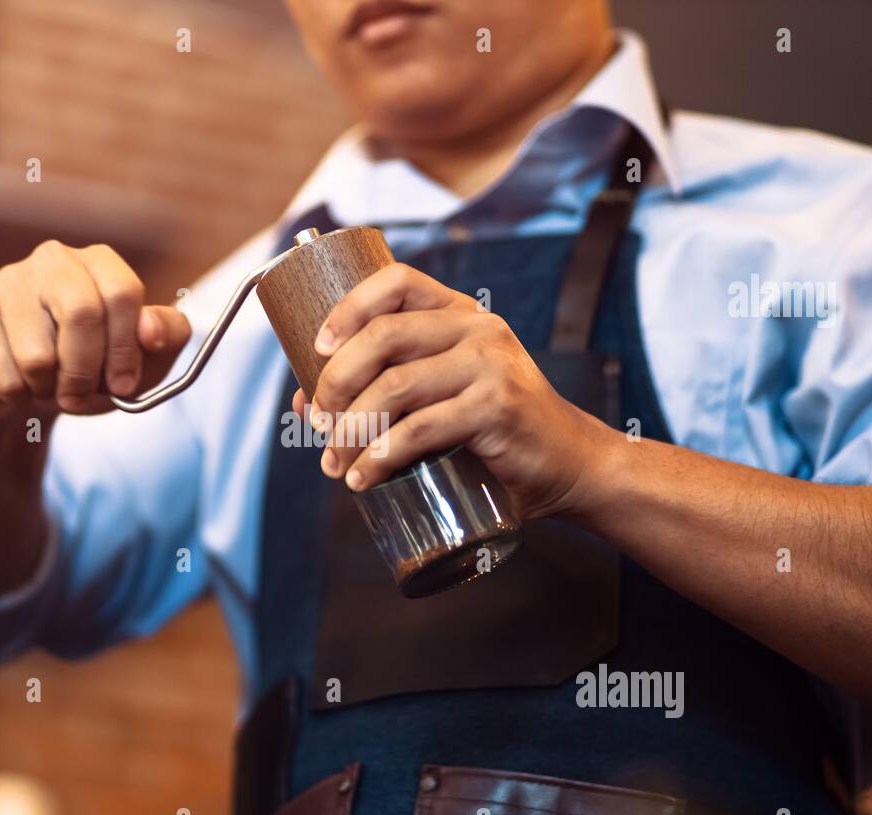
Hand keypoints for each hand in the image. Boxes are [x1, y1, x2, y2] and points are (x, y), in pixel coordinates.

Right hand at [0, 240, 190, 420]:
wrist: (30, 394)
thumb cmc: (96, 369)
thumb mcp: (145, 358)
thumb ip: (168, 337)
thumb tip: (150, 328)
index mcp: (98, 263)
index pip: (121, 292)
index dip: (126, 348)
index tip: (125, 386)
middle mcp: (51, 260)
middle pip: (80, 312)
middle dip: (86, 371)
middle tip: (82, 395)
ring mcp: (5, 284)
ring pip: (36, 355)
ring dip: (49, 390)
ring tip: (48, 385)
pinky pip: (1, 375)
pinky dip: (16, 396)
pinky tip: (17, 383)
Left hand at [296, 263, 615, 519]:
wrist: (567, 464)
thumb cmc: (493, 431)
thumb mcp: (441, 395)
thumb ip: (384, 390)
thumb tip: (304, 405)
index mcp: (459, 313)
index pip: (396, 281)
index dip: (348, 307)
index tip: (317, 348)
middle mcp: (477, 329)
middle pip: (384, 335)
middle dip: (336, 381)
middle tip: (318, 423)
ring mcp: (490, 366)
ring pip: (396, 386)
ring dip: (352, 427)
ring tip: (333, 462)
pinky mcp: (497, 408)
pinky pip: (422, 428)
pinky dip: (382, 456)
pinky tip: (363, 476)